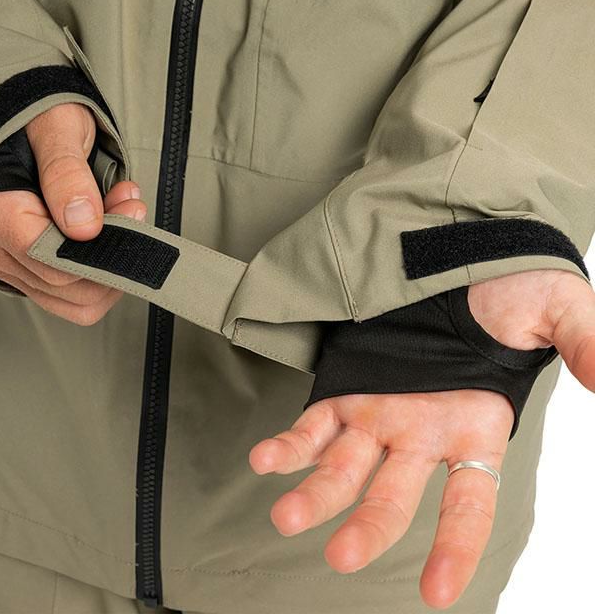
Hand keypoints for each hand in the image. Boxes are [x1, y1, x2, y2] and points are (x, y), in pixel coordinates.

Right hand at [0, 102, 146, 323]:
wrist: (30, 124)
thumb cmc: (39, 118)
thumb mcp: (57, 129)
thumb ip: (68, 176)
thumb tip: (84, 226)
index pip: (53, 262)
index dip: (102, 248)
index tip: (130, 212)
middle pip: (67, 286)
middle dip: (113, 250)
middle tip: (131, 206)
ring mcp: (11, 262)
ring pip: (73, 299)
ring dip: (112, 262)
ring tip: (123, 214)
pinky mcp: (28, 268)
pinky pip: (70, 294)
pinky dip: (101, 268)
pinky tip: (110, 232)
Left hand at [249, 268, 594, 608]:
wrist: (456, 249)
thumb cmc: (510, 281)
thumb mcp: (557, 309)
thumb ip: (585, 343)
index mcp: (475, 426)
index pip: (470, 502)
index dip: (456, 546)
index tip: (438, 592)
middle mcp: (423, 431)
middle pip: (394, 495)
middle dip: (370, 527)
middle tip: (343, 556)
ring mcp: (380, 412)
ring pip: (345, 468)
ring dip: (316, 494)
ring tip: (287, 516)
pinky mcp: (345, 388)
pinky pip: (312, 426)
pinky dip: (289, 446)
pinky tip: (265, 460)